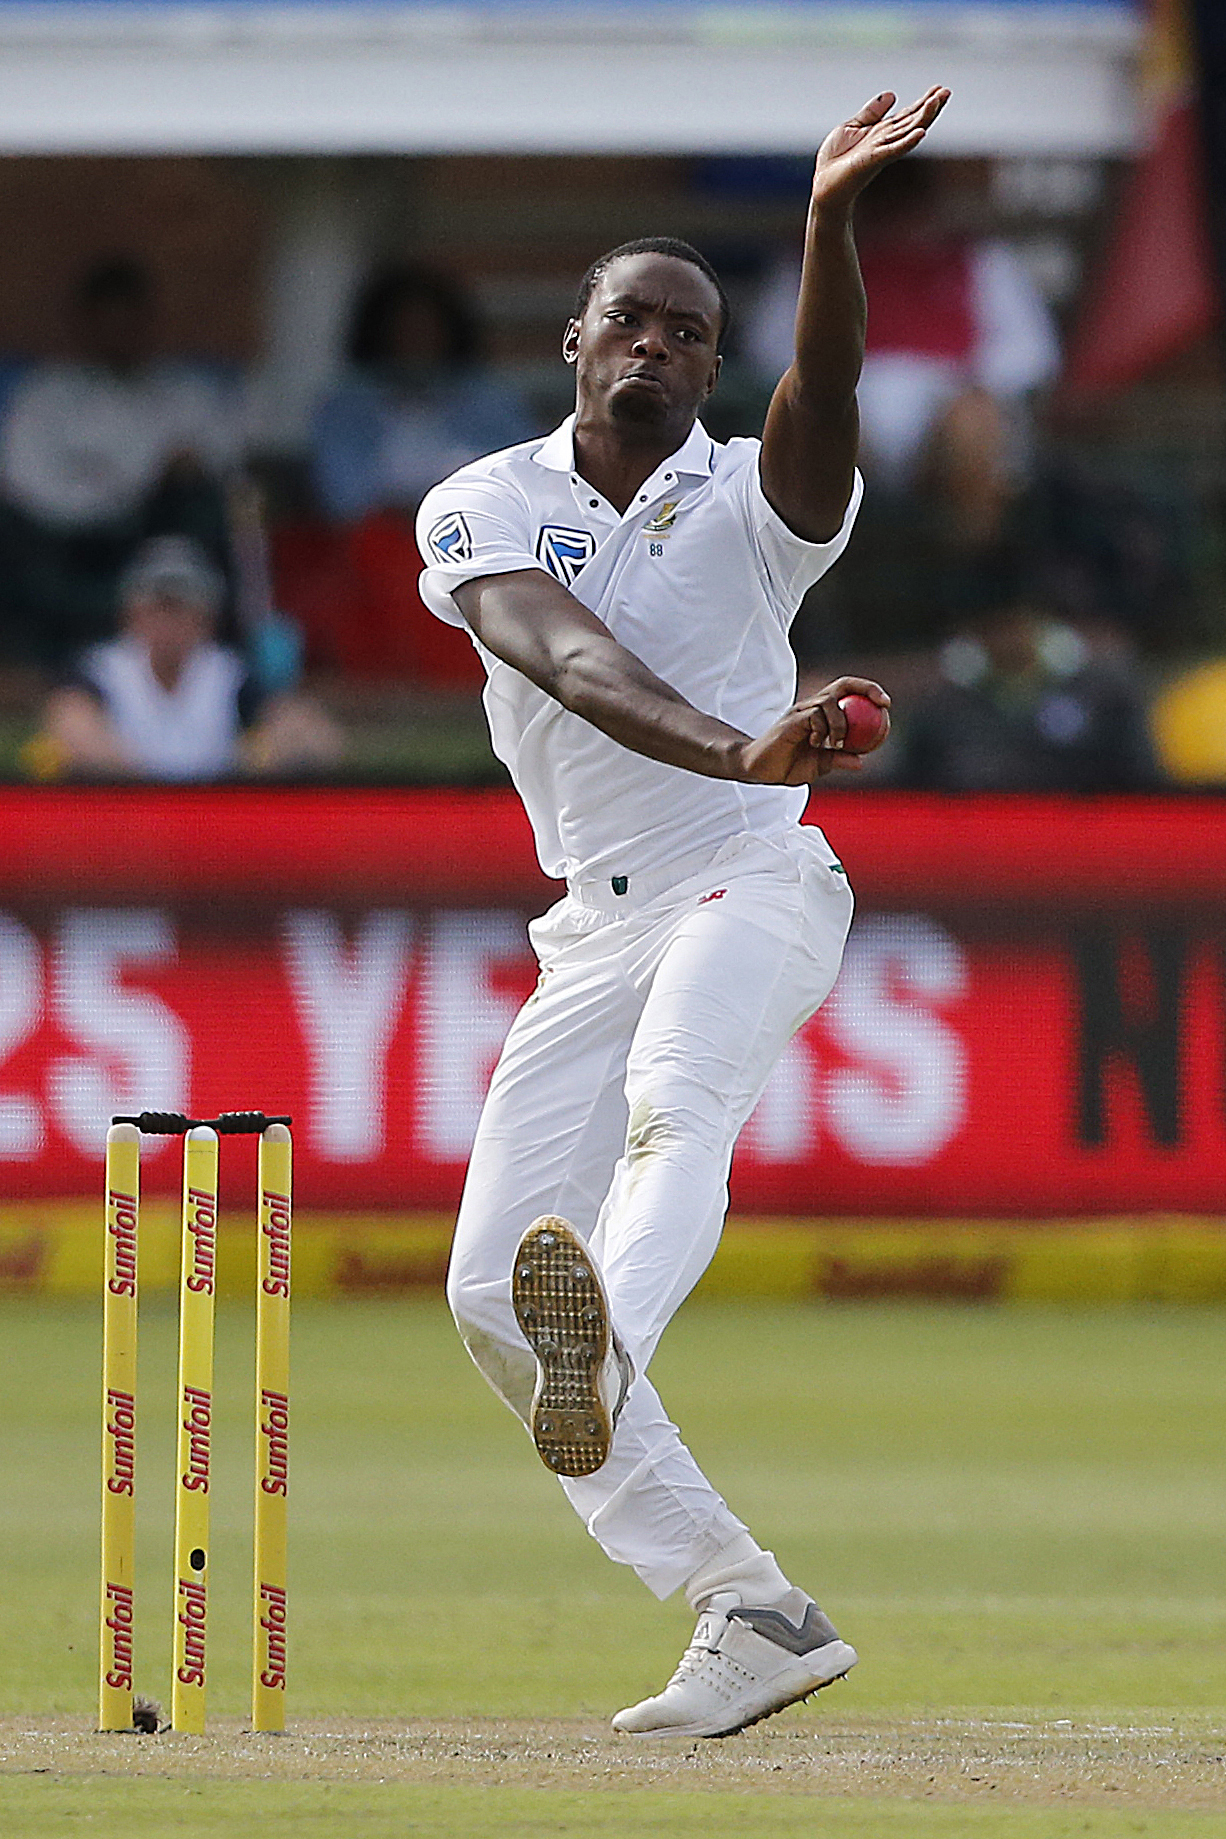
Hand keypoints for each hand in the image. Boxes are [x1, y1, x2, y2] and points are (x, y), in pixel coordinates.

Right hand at [734, 678, 890, 785]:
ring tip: (836, 744)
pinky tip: (816, 744)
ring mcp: (801, 711)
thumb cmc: (786, 766)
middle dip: (866, 688)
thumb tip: (861, 761)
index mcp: (820, 713)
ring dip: (840, 724)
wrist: (758, 769)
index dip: (868, 692)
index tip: (886, 705)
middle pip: (842, 684)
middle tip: (882, 704)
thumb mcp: (818, 765)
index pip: (847, 692)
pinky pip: (814, 716)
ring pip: (829, 702)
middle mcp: (811, 706)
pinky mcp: (791, 719)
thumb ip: (838, 759)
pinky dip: (821, 730)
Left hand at [810, 87, 949, 213]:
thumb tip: (892, 95)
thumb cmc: (836, 160)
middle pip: (912, 121)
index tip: (939, 89)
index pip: (907, 115)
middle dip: (930, 107)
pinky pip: (893, 151)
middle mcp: (886, 141)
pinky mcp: (873, 160)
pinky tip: (921, 133)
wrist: (823, 186)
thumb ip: (871, 113)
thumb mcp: (853, 127)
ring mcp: (881, 151)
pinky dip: (907, 142)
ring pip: (907, 132)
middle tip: (946, 92)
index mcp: (882, 132)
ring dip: (924, 118)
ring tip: (937, 103)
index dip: (923, 102)